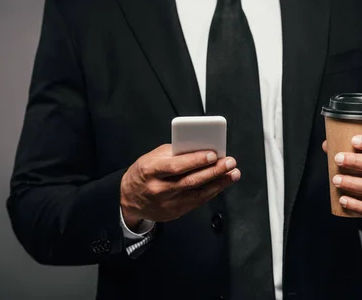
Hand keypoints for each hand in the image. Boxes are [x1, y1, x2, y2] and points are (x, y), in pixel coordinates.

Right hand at [120, 144, 239, 227]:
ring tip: (233, 173)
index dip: (196, 160)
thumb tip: (200, 148)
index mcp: (151, 171)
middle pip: (191, 180)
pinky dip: (211, 192)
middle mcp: (159, 189)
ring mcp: (167, 203)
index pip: (176, 166)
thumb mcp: (152, 157)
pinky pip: (197, 202)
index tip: (213, 154)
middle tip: (230, 162)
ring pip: (197, 193)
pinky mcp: (174, 213)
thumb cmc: (143, 173)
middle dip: (214, 171)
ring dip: (219, 183)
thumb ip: (174, 153)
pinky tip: (222, 184)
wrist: (128, 199)